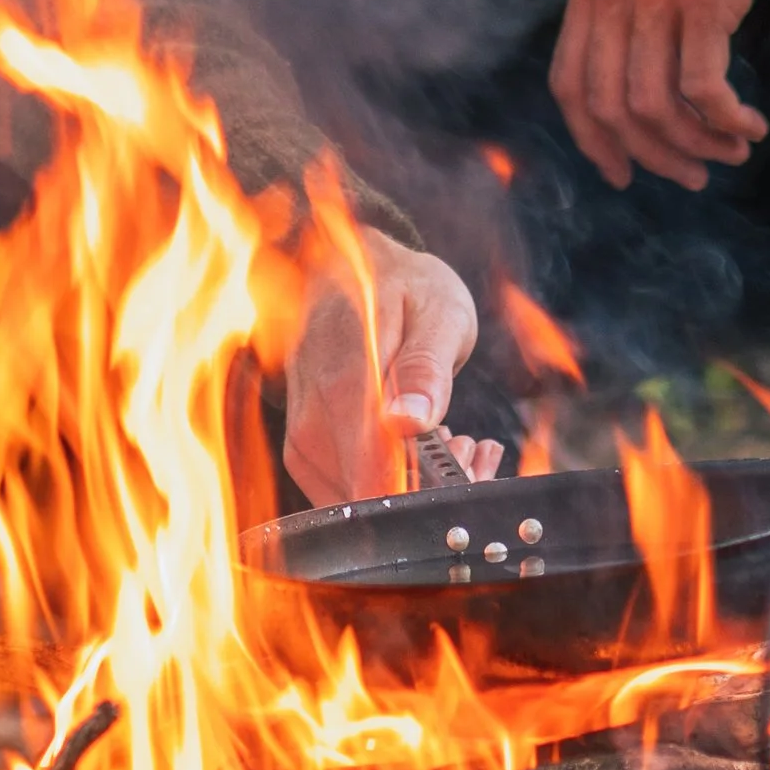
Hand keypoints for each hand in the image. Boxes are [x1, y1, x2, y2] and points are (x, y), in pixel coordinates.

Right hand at [282, 226, 500, 506]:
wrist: (350, 269)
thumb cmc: (403, 288)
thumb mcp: (438, 312)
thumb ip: (425, 367)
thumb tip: (408, 423)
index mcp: (346, 375)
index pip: (374, 468)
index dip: (427, 485)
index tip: (464, 460)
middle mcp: (312, 412)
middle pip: (366, 493)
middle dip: (426, 488)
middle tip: (468, 447)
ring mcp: (301, 433)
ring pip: (353, 500)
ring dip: (408, 489)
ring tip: (448, 441)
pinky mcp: (301, 445)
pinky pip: (339, 489)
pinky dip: (383, 486)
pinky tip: (415, 453)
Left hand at [550, 0, 769, 190]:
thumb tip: (636, 63)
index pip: (569, 84)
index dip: (593, 142)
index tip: (623, 172)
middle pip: (612, 107)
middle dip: (653, 157)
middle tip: (693, 175)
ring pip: (658, 105)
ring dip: (697, 144)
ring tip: (730, 150)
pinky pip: (705, 86)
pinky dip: (727, 119)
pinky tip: (751, 124)